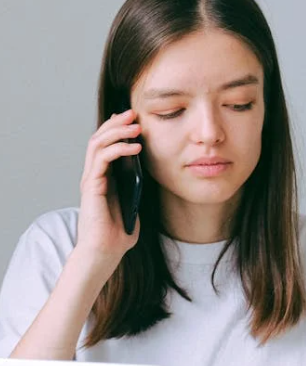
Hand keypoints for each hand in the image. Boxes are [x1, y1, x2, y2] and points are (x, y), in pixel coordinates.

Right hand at [78, 109, 142, 263]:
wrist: (105, 252)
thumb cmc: (119, 234)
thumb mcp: (135, 205)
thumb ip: (138, 189)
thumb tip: (153, 173)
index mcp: (104, 178)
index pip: (106, 145)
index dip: (118, 130)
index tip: (135, 120)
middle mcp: (95, 175)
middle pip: (100, 138)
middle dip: (116, 123)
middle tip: (133, 113)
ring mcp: (91, 179)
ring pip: (98, 144)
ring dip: (117, 131)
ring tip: (135, 125)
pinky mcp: (91, 186)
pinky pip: (102, 159)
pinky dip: (118, 149)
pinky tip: (135, 147)